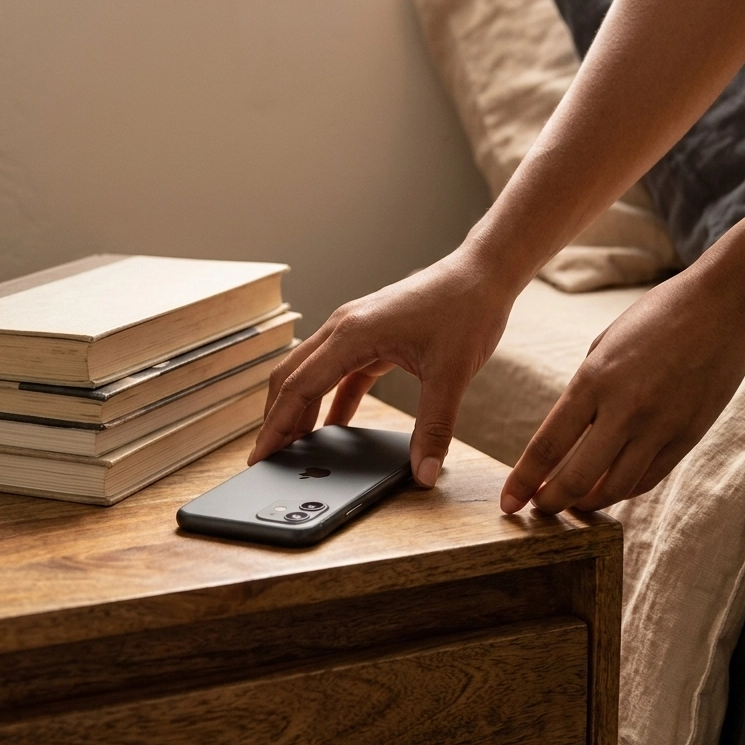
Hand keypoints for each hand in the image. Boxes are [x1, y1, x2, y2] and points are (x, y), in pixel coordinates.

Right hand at [248, 243, 513, 485]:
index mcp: (352, 334)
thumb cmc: (467, 310)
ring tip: (293, 447)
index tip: (261, 456)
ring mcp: (354, 329)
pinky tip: (332, 428)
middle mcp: (343, 328)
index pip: (298, 387)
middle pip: (291, 377)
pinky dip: (329, 400)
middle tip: (267, 458)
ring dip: (299, 409)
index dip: (276, 426)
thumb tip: (423, 471)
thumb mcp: (451, 375)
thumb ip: (434, 428)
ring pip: (310, 373)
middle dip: (275, 419)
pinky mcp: (370, 334)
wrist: (483, 273)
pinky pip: (338, 372)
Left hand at [500, 264, 744, 513]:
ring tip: (572, 505)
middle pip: (578, 478)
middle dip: (552, 502)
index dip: (523, 481)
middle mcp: (625, 410)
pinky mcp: (688, 436)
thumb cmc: (654, 319)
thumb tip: (565, 437)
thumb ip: (584, 394)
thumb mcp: (603, 348)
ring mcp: (660, 427)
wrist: (724, 307)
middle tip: (538, 512)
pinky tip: (608, 490)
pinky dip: (624, 490)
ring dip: (589, 502)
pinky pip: (649, 477)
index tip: (508, 502)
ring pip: (616, 488)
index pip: (547, 446)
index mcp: (594, 381)